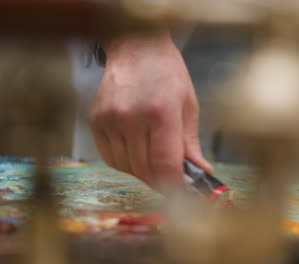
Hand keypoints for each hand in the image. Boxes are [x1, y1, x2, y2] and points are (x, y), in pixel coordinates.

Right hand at [90, 32, 212, 191]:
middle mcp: (131, 117)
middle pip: (144, 169)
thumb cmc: (168, 73)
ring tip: (155, 163)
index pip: (165, 163)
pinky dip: (126, 163)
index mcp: (161, 112)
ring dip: (143, 173)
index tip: (183, 193)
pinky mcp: (96, 120)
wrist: (136, 47)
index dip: (174, 185)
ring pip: (126, 167)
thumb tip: (201, 171)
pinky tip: (137, 153)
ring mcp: (110, 119)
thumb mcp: (189, 105)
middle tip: (173, 182)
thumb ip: (191, 142)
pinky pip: (110, 157)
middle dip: (161, 182)